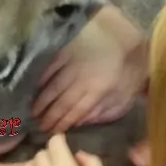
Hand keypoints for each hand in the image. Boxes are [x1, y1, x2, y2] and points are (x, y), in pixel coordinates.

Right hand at [33, 16, 145, 132]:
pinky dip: (42, 76)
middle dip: (48, 115)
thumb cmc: (132, 65)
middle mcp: (81, 79)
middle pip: (61, 101)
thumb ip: (104, 110)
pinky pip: (50, 65)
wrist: (130, 33)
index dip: (61, 123)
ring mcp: (72, 62)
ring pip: (53, 85)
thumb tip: (82, 121)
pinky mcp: (67, 48)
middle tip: (37, 126)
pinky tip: (36, 85)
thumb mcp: (126, 93)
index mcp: (97, 90)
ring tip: (33, 111)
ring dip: (42, 100)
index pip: (74, 111)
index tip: (51, 132)